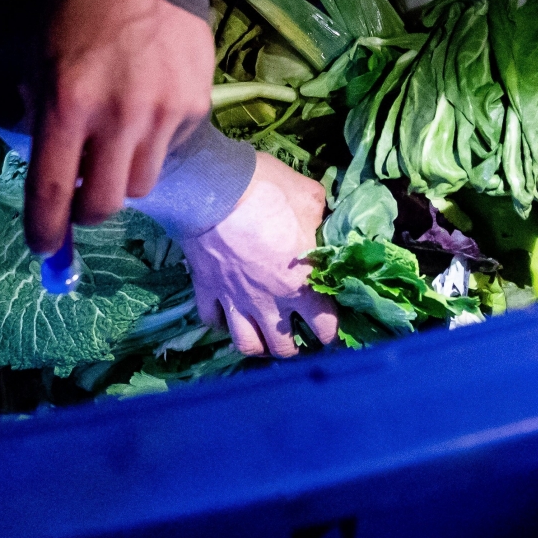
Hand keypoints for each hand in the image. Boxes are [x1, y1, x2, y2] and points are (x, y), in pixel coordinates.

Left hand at [25, 0, 214, 254]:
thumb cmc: (78, 3)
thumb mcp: (37, 50)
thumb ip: (36, 107)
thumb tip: (44, 156)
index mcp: (66, 103)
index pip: (50, 190)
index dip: (45, 230)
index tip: (45, 249)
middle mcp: (116, 117)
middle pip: (103, 205)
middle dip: (86, 212)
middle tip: (79, 198)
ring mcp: (161, 115)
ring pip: (139, 184)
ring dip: (120, 176)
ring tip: (114, 142)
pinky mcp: (193, 107)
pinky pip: (167, 150)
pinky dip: (151, 145)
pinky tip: (145, 108)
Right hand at [182, 152, 339, 357]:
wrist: (212, 189)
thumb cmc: (267, 192)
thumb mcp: (309, 198)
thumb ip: (320, 218)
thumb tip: (322, 223)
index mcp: (300, 285)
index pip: (324, 328)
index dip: (331, 334)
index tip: (331, 332)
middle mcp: (269, 302)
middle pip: (283, 348)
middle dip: (294, 348)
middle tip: (297, 336)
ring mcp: (235, 300)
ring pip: (247, 345)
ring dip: (259, 346)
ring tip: (264, 339)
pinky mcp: (207, 290)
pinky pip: (213, 321)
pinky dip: (222, 323)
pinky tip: (228, 316)